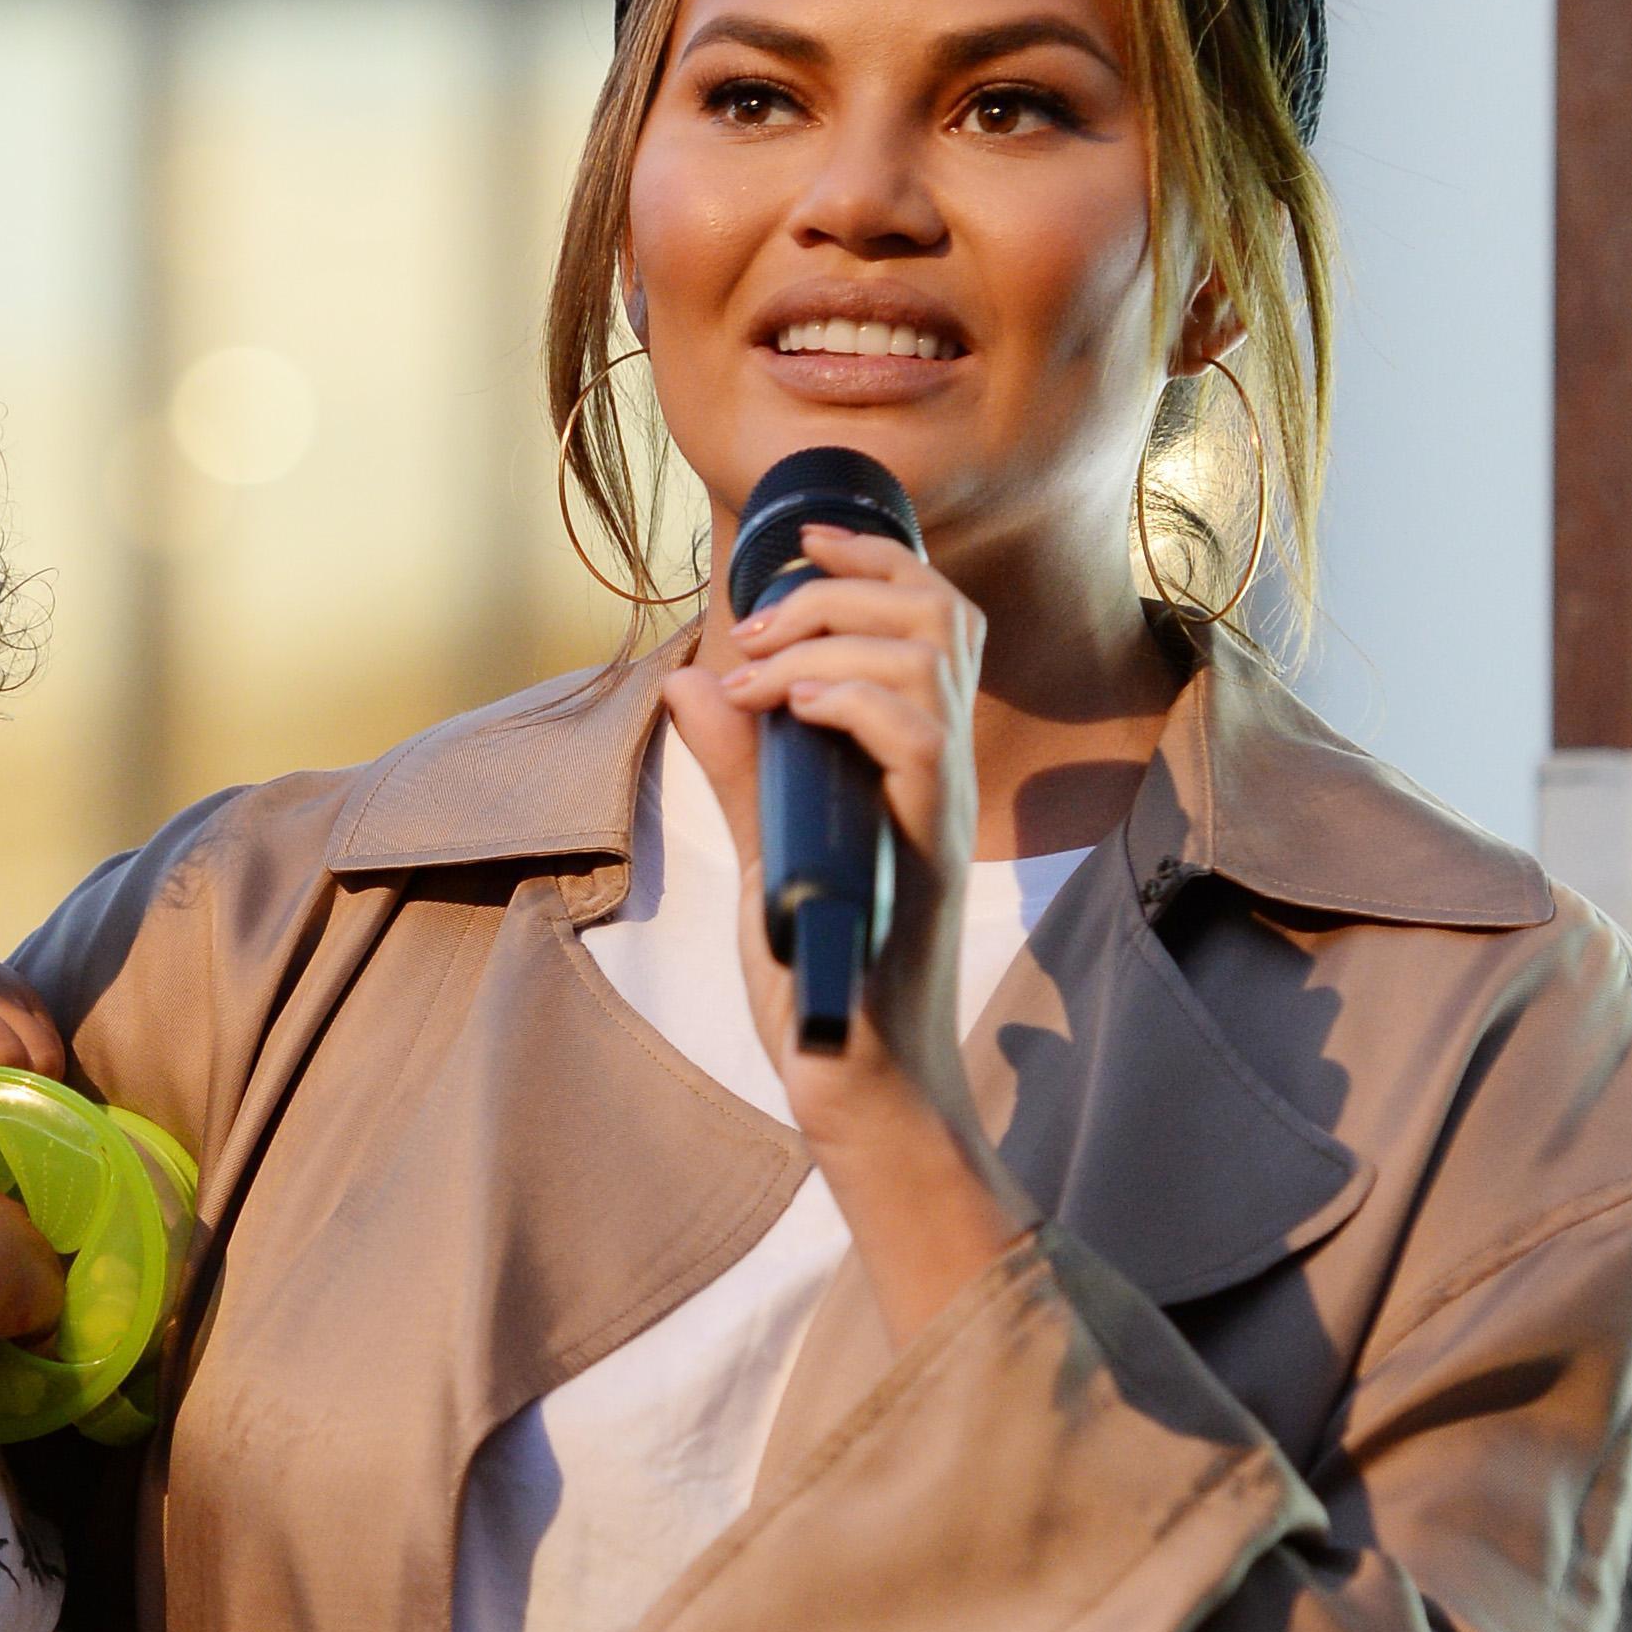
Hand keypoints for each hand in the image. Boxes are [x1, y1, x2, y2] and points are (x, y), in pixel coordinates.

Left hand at [661, 521, 1029, 1340]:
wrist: (859, 1086)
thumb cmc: (825, 983)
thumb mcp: (765, 856)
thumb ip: (740, 772)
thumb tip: (688, 683)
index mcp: (909, 765)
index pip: (933, 624)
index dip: (875, 562)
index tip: (800, 545)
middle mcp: (937, 776)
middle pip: (943, 616)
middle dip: (850, 581)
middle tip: (763, 617)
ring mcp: (937, 811)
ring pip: (931, 658)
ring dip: (835, 633)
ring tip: (761, 668)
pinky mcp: (924, 855)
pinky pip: (913, 738)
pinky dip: (847, 696)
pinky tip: (789, 708)